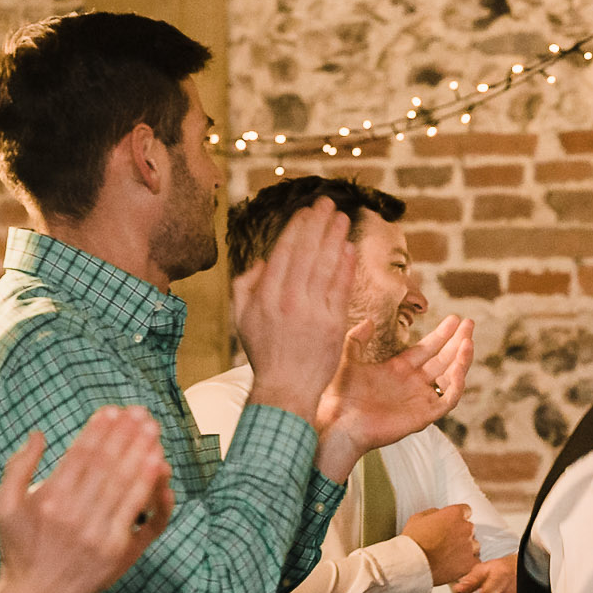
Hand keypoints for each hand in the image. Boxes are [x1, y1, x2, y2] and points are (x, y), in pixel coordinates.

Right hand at [0, 406, 173, 592]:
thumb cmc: (19, 547)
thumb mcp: (3, 505)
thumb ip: (18, 466)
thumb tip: (39, 433)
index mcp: (48, 499)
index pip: (80, 455)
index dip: (99, 430)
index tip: (112, 410)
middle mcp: (75, 515)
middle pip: (107, 466)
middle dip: (125, 435)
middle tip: (140, 412)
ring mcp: (99, 534)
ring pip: (126, 486)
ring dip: (142, 455)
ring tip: (153, 431)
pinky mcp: (119, 551)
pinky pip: (142, 516)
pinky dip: (153, 491)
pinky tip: (161, 469)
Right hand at [234, 200, 353, 423]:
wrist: (285, 389)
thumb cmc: (264, 352)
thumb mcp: (243, 318)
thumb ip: (246, 285)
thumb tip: (262, 259)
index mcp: (265, 296)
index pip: (283, 252)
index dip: (297, 229)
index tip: (306, 211)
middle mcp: (288, 300)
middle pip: (307, 253)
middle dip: (318, 224)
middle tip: (328, 203)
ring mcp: (312, 312)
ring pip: (326, 266)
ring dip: (336, 239)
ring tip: (343, 219)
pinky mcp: (333, 324)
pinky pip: (341, 288)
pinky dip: (346, 267)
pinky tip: (350, 249)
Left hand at [315, 315, 475, 482]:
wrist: (338, 423)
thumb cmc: (338, 396)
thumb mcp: (346, 359)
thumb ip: (357, 339)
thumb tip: (369, 321)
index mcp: (398, 370)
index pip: (427, 349)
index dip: (441, 334)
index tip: (454, 318)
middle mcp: (412, 384)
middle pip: (443, 359)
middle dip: (457, 341)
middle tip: (470, 323)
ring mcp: (420, 399)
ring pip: (450, 377)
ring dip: (462, 359)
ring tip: (468, 341)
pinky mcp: (424, 415)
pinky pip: (448, 400)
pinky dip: (457, 384)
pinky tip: (459, 367)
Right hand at [403, 504, 479, 588]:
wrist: (411, 563)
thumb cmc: (412, 541)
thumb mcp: (418, 517)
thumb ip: (434, 512)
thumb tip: (440, 513)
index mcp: (455, 514)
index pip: (466, 510)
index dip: (458, 518)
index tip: (452, 524)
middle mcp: (466, 528)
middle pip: (469, 528)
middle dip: (460, 533)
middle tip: (446, 542)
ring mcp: (469, 546)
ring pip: (474, 545)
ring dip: (465, 548)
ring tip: (449, 555)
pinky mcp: (469, 563)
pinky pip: (475, 561)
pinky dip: (467, 563)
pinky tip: (454, 565)